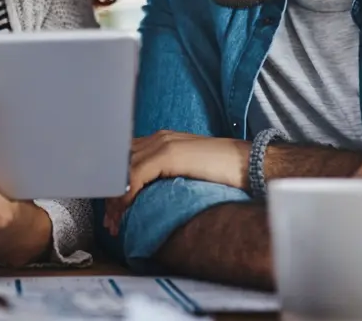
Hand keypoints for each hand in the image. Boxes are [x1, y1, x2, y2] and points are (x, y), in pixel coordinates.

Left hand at [104, 130, 248, 235]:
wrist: (251, 164)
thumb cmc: (225, 172)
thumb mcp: (188, 172)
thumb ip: (168, 175)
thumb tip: (149, 196)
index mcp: (163, 139)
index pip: (126, 158)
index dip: (116, 183)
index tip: (114, 210)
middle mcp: (159, 137)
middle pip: (120, 163)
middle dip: (111, 193)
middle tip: (111, 221)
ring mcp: (163, 143)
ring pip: (123, 170)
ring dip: (115, 199)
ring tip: (116, 223)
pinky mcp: (168, 154)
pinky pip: (135, 175)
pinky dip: (126, 194)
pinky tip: (127, 211)